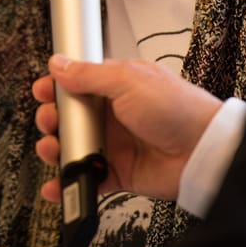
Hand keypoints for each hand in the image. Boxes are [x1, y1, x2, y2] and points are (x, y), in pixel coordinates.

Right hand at [32, 55, 221, 202]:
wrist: (202, 149)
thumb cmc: (177, 108)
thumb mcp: (129, 80)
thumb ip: (90, 74)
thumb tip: (60, 64)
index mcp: (117, 85)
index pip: (78, 83)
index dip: (57, 87)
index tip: (43, 92)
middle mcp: (113, 113)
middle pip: (70, 117)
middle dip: (53, 119)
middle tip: (51, 122)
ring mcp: (115, 143)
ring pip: (74, 147)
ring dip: (57, 149)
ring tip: (53, 150)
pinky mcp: (118, 171)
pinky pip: (86, 178)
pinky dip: (69, 181)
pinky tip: (59, 183)